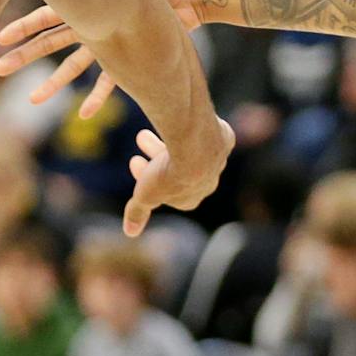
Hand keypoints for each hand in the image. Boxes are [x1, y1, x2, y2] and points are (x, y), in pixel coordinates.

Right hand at [0, 0, 198, 118]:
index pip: (46, 15)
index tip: (1, 37)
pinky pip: (110, 79)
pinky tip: (86, 113)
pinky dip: (99, 95)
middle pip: (52, 42)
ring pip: (74, 66)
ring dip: (55, 83)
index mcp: (86, 0)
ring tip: (35, 101)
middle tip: (0, 69)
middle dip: (26, 56)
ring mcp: (108, 40)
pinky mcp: (128, 54)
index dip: (24, 27)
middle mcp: (92, 22)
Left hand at [123, 119, 233, 237]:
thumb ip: (138, 212)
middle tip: (140, 137)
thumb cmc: (168, 173)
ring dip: (166, 142)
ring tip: (144, 131)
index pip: (168, 192)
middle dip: (156, 157)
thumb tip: (130, 232)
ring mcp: (218, 160)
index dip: (149, 178)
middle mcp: (209, 181)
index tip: (134, 161)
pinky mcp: (225, 139)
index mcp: (191, 199)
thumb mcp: (145, 195)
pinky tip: (183, 122)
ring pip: (191, 150)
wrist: (195, 144)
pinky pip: (209, 134)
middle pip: (178, 170)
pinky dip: (195, 130)